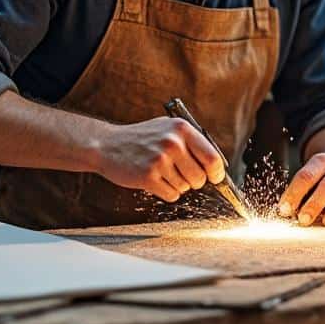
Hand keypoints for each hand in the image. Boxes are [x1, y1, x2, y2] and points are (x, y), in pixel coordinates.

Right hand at [92, 117, 226, 201]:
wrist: (107, 144)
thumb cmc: (141, 138)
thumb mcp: (167, 129)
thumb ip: (190, 142)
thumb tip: (217, 166)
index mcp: (181, 128)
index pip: (213, 158)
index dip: (216, 173)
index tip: (215, 178)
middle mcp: (173, 142)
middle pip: (200, 178)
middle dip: (194, 181)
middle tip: (180, 173)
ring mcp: (160, 160)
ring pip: (185, 188)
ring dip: (176, 185)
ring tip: (161, 171)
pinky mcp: (148, 176)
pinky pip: (171, 195)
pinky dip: (166, 192)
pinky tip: (154, 179)